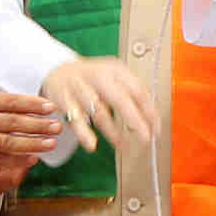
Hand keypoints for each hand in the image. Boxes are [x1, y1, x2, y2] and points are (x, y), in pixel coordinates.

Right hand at [40, 57, 154, 158]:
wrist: (59, 69)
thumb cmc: (93, 78)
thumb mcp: (115, 77)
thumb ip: (132, 93)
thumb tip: (152, 117)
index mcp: (115, 70)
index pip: (137, 90)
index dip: (149, 111)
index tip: (156, 127)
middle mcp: (98, 76)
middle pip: (120, 99)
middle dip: (135, 121)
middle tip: (145, 138)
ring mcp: (80, 88)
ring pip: (99, 111)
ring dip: (112, 131)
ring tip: (122, 144)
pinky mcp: (64, 100)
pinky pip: (76, 120)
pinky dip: (84, 134)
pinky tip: (92, 145)